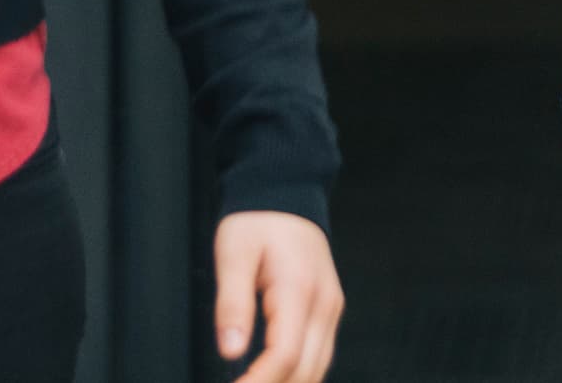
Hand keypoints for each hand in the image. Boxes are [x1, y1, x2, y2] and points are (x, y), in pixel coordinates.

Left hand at [213, 208, 341, 382]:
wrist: (286, 196)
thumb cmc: (257, 222)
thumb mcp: (233, 254)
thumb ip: (232, 304)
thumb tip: (231, 352)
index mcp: (299, 289)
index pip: (284, 355)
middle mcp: (323, 304)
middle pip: (305, 371)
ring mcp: (330, 309)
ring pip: (317, 370)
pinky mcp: (328, 312)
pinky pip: (319, 357)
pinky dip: (297, 376)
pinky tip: (274, 378)